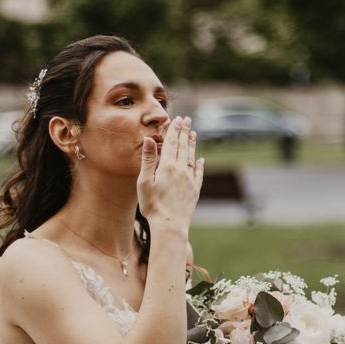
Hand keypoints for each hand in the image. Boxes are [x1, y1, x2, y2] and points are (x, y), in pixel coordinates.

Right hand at [136, 116, 203, 232]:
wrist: (170, 226)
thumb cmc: (152, 205)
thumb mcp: (144, 181)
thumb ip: (148, 159)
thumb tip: (149, 138)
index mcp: (168, 166)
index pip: (172, 143)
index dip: (174, 130)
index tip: (177, 119)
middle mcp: (181, 170)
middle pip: (183, 147)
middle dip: (184, 132)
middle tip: (187, 120)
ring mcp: (189, 180)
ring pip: (191, 157)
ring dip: (192, 144)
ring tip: (193, 133)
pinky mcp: (194, 190)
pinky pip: (198, 173)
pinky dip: (199, 164)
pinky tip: (200, 159)